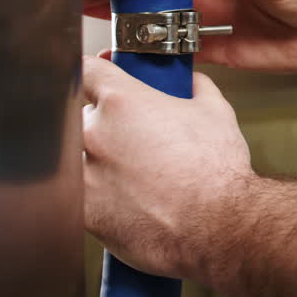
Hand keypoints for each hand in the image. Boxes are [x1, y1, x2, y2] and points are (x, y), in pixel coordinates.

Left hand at [82, 56, 252, 278]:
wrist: (216, 226)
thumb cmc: (216, 172)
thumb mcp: (215, 112)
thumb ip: (196, 87)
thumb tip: (192, 83)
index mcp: (122, 102)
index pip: (87, 70)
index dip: (97, 70)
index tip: (101, 76)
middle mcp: (95, 134)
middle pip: (83, 115)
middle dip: (108, 123)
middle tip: (137, 136)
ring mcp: (83, 175)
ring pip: (80, 157)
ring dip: (99, 160)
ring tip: (134, 173)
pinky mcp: (83, 211)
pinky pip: (80, 194)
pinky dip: (99, 193)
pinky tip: (128, 198)